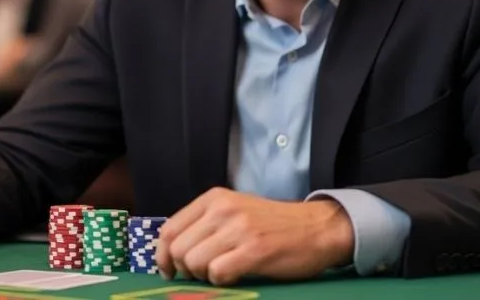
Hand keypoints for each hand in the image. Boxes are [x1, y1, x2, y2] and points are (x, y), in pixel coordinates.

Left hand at [156, 187, 353, 284]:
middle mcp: (222, 210)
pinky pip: (218, 273)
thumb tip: (172, 252)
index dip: (162, 255)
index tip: (169, 270)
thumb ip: (204, 224)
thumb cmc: (272, 225)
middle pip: (178, 249)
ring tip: (221, 273)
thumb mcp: (234, 211)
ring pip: (194, 262)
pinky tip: (235, 276)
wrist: (317, 228)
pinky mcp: (255, 250)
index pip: (170, 229)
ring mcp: (239, 229)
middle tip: (201, 275)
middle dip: (185, 269)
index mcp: (213, 199)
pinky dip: (221, 281)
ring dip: (203, 276)